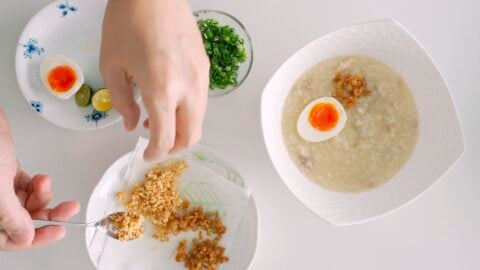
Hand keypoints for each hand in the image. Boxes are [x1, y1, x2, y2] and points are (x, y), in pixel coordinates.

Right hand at [0, 109, 79, 250]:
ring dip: (42, 195)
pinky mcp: (5, 173)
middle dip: (47, 214)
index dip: (34, 239)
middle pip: (22, 221)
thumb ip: (10, 215)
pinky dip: (38, 184)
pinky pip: (27, 187)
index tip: (58, 232)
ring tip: (45, 181)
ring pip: (27, 203)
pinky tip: (41, 178)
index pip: (8, 239)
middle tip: (68, 209)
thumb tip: (26, 236)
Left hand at [100, 0, 209, 160]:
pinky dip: (188, 111)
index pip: (166, 139)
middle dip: (174, 148)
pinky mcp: (205, 67)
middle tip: (156, 144)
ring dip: (182, 129)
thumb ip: (123, 103)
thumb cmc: (127, 23)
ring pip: (200, 120)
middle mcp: (188, 88)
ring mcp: (201, 78)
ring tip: (159, 119)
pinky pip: (201, 100)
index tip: (146, 155)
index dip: (155, 153)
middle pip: (192, 136)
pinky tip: (170, 98)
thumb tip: (133, 125)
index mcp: (162, 90)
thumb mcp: (112, 66)